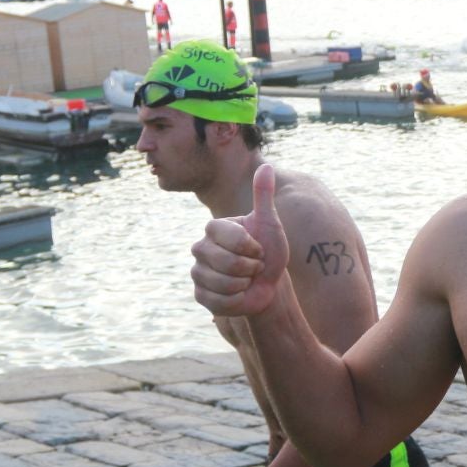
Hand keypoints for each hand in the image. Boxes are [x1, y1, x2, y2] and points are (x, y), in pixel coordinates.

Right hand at [191, 165, 288, 316]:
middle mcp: (200, 248)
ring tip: (247, 279)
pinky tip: (240, 294)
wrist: (269, 284)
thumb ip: (263, 196)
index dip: (250, 246)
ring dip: (245, 283)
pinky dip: (237, 300)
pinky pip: (219, 301)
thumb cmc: (268, 251)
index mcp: (214, 229)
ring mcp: (198, 273)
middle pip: (226, 261)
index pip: (229, 236)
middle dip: (250, 266)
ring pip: (222, 282)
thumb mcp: (269, 223)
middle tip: (254, 265)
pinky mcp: (200, 296)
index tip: (258, 247)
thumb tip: (264, 166)